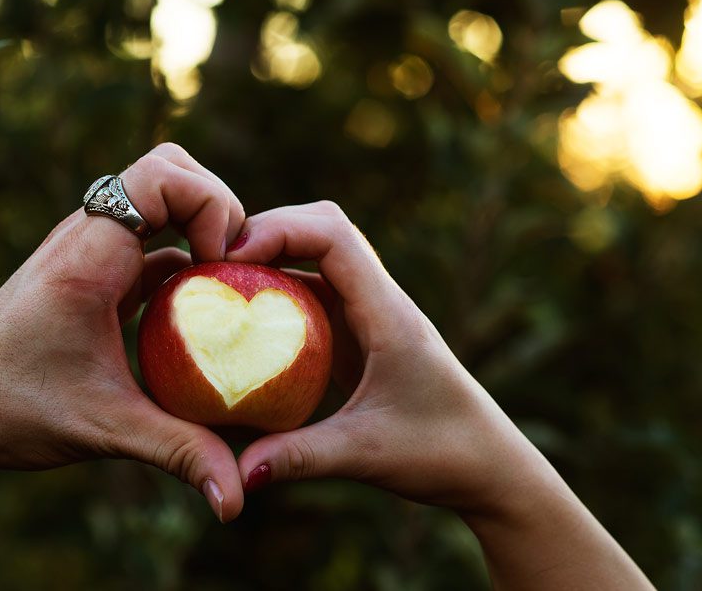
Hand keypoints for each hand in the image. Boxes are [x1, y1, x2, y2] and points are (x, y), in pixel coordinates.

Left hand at [0, 143, 244, 521]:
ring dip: (199, 225)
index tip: (221, 264)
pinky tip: (197, 309)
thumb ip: (178, 453)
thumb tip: (237, 498)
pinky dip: (182, 255)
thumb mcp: (105, 429)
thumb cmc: (11, 409)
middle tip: (230, 265)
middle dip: (214, 204)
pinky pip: (149, 237)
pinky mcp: (90, 267)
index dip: (210, 204)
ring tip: (222, 281)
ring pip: (159, 195)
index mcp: (90, 256)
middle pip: (168, 168)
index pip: (161, 175)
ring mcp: (88, 247)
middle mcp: (88, 236)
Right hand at [225, 202, 652, 587]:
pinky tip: (245, 321)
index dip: (279, 229)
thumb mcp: (366, 456)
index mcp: (388, 313)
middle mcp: (380, 301)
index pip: (334, 235)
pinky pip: (314, 294)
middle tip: (212, 262)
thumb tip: (237, 472)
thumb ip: (299, 458)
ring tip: (218, 282)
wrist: (490, 466)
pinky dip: (278, 293)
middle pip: (323, 229)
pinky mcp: (360, 334)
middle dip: (267, 230)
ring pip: (318, 258)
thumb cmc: (442, 454)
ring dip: (271, 258)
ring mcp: (370, 314)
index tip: (229, 257)